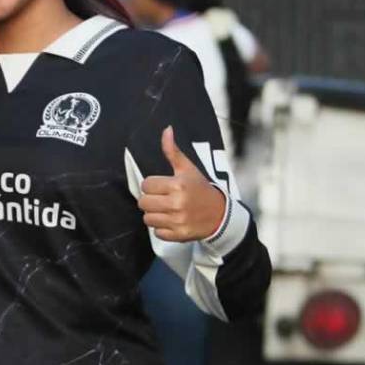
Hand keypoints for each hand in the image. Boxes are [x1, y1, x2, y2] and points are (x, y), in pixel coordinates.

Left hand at [138, 126, 226, 241]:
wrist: (221, 215)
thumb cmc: (200, 189)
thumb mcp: (188, 169)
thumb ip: (173, 151)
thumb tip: (167, 129)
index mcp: (178, 185)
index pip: (146, 185)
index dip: (152, 186)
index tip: (162, 187)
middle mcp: (177, 203)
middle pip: (143, 202)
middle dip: (151, 200)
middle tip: (163, 199)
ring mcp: (178, 220)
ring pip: (147, 218)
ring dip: (155, 215)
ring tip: (168, 210)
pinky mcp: (179, 235)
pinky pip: (156, 232)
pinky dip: (162, 229)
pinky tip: (173, 221)